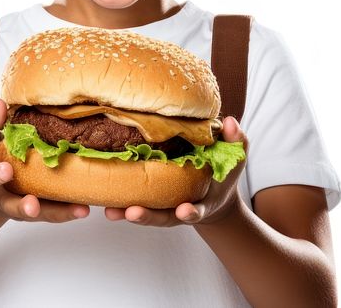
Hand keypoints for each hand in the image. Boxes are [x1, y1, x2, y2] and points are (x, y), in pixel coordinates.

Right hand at [0, 97, 89, 223]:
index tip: (5, 170)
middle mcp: (5, 198)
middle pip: (14, 207)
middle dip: (24, 207)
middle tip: (32, 205)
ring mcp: (25, 206)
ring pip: (42, 213)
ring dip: (59, 213)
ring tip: (79, 210)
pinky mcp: (43, 208)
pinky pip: (57, 211)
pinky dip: (71, 209)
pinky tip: (86, 206)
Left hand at [104, 116, 248, 226]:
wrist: (212, 194)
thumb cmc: (222, 173)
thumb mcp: (235, 157)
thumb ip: (236, 141)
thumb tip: (230, 122)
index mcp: (202, 202)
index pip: (196, 210)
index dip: (190, 212)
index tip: (184, 211)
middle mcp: (180, 210)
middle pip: (163, 218)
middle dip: (148, 217)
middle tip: (132, 213)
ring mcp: (164, 208)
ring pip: (145, 215)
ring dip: (127, 214)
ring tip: (111, 212)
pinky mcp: (150, 201)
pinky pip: (134, 203)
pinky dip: (120, 205)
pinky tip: (104, 203)